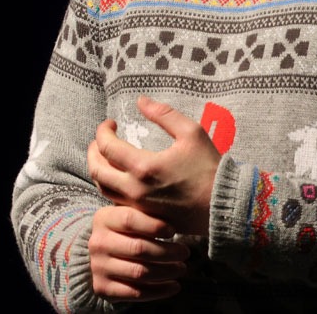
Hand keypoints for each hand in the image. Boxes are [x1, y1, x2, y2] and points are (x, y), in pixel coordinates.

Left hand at [87, 95, 221, 235]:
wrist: (223, 204)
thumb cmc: (209, 167)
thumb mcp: (191, 132)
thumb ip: (164, 114)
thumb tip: (141, 100)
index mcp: (144, 167)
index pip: (106, 147)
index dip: (103, 131)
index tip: (110, 123)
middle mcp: (135, 189)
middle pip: (97, 171)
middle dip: (93, 151)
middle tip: (100, 139)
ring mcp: (138, 206)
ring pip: (103, 189)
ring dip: (99, 170)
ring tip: (105, 157)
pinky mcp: (144, 217)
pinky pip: (116, 202)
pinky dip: (111, 186)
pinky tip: (119, 177)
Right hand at [88, 204, 190, 302]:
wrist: (103, 255)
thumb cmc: (127, 230)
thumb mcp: (131, 213)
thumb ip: (146, 209)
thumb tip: (174, 209)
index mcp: (103, 218)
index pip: (129, 220)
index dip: (154, 225)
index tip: (173, 231)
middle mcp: (97, 243)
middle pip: (138, 248)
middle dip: (167, 252)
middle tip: (185, 252)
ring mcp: (98, 267)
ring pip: (139, 272)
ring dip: (166, 272)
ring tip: (181, 268)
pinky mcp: (102, 288)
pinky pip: (135, 293)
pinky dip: (158, 291)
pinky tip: (173, 286)